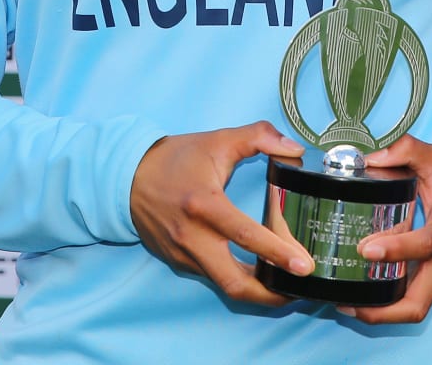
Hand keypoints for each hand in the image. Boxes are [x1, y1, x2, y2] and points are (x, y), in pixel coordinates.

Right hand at [129, 122, 315, 305]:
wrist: (127, 175)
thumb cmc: (175, 158)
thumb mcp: (217, 140)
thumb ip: (258, 137)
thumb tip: (294, 148)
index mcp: (204, 204)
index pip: (245, 236)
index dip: (277, 253)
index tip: (304, 265)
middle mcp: (192, 236)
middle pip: (235, 283)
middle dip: (270, 294)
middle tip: (299, 290)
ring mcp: (183, 254)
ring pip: (225, 286)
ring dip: (256, 290)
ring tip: (283, 287)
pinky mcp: (178, 262)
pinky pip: (211, 276)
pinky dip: (234, 278)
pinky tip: (252, 271)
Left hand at [336, 135, 431, 324]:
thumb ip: (404, 150)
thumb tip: (369, 157)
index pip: (425, 245)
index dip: (397, 250)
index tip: (366, 249)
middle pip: (418, 302)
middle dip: (383, 309)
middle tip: (347, 301)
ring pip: (414, 307)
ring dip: (382, 312)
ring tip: (345, 304)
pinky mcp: (430, 275)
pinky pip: (410, 297)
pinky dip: (386, 302)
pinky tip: (358, 294)